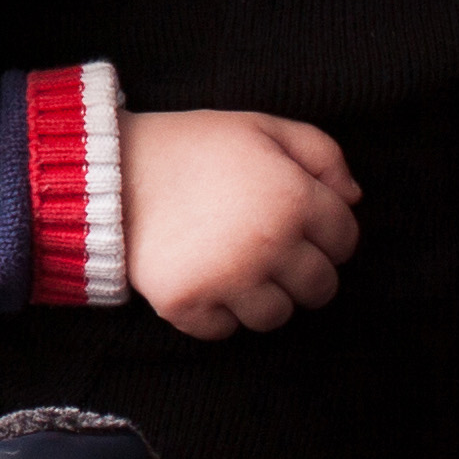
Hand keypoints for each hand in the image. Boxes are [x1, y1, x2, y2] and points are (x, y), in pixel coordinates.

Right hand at [126, 107, 360, 337]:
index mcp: (293, 197)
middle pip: (321, 288)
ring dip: (259, 296)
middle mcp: (269, 244)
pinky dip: (214, 313)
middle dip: (299, 270)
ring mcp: (228, 279)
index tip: (292, 221)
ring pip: (277, 317)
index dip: (324, 231)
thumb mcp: (259, 126)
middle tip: (261, 246)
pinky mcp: (187, 304)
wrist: (104, 166)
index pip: (346, 240)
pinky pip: (224, 331)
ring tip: (228, 264)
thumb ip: (321, 152)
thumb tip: (354, 198)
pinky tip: (198, 277)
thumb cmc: (190, 145)